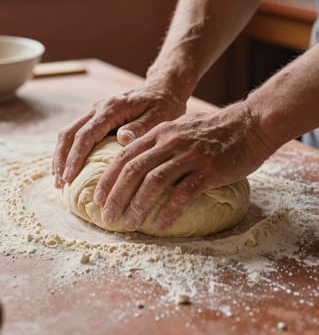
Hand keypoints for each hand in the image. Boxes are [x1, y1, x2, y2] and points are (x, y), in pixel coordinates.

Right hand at [52, 81, 186, 187]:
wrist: (162, 87)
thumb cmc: (164, 104)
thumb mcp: (159, 115)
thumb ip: (140, 127)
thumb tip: (121, 138)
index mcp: (112, 108)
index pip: (86, 134)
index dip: (75, 157)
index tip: (68, 177)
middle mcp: (99, 108)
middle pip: (70, 133)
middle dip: (61, 159)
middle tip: (58, 184)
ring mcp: (96, 111)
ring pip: (69, 133)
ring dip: (61, 156)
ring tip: (58, 181)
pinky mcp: (97, 117)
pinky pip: (76, 133)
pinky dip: (68, 151)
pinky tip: (68, 168)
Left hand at [93, 101, 273, 230]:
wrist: (251, 124)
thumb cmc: (215, 130)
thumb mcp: (180, 128)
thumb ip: (159, 142)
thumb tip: (139, 162)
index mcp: (160, 132)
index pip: (124, 156)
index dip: (108, 178)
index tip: (98, 198)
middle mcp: (170, 142)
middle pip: (133, 170)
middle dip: (116, 196)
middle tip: (107, 217)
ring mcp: (189, 155)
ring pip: (153, 182)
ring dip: (137, 205)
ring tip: (129, 224)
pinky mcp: (208, 170)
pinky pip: (183, 193)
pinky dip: (168, 210)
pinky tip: (160, 224)